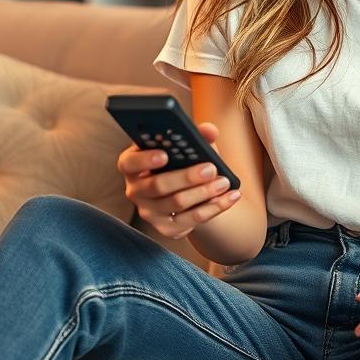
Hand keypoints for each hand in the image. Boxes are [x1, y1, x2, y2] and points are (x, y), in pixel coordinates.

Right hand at [118, 120, 240, 239]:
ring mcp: (149, 212)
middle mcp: (136, 190)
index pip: (129, 162)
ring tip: (225, 182)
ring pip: (177, 203)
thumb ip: (199, 135)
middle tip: (211, 169)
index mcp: (133, 164)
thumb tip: (209, 130)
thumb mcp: (190, 147)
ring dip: (205, 192)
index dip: (144, 159)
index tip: (165, 155)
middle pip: (157, 185)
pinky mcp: (166, 229)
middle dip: (186, 177)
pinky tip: (230, 197)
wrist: (193, 192)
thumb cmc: (185, 162)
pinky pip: (191, 220)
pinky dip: (214, 207)